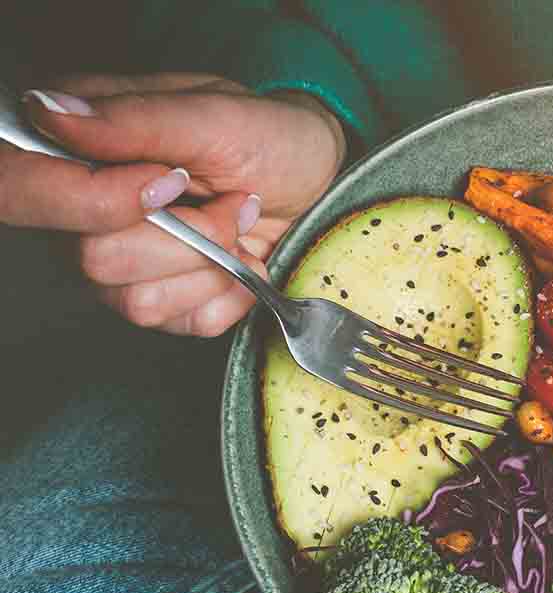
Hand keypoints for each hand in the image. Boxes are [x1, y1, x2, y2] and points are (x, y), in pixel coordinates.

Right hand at [2, 74, 345, 334]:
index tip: (179, 181)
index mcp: (80, 149)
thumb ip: (136, 120)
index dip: (112, 201)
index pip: (37, 195)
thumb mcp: (213, 115)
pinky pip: (181, 325)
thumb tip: (53, 113)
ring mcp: (124, 262)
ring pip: (138, 302)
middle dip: (189, 237)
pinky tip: (246, 262)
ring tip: (239, 227)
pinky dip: (229, 296)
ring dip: (211, 266)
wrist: (319, 181)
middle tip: (231, 202)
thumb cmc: (269, 136)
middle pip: (97, 261)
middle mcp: (87, 212)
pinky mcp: (167, 301)